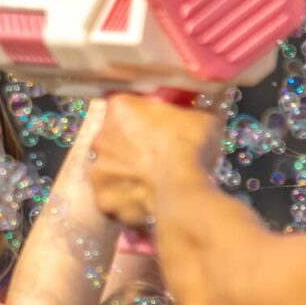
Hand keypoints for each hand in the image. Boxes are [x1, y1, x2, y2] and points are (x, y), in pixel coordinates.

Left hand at [84, 94, 220, 229]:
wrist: (182, 192)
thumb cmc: (192, 147)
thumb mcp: (204, 117)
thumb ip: (196, 109)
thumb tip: (207, 103)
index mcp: (120, 107)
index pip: (126, 107)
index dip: (143, 117)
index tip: (159, 127)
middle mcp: (100, 136)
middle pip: (114, 138)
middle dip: (131, 145)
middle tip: (157, 156)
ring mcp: (98, 169)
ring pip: (112, 169)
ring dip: (127, 173)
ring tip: (153, 181)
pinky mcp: (103, 199)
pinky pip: (116, 198)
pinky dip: (128, 200)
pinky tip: (147, 201)